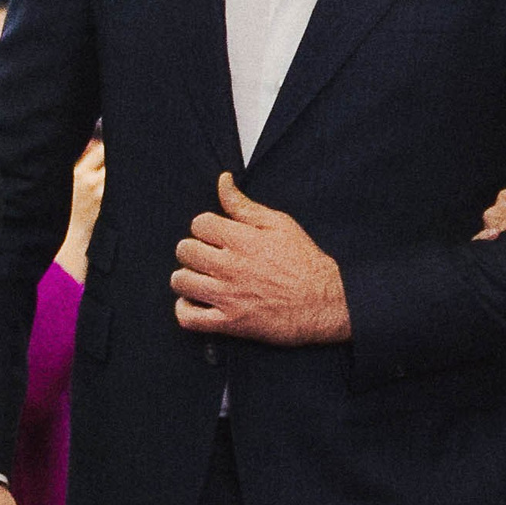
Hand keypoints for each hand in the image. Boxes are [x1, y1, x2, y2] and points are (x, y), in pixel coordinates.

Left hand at [171, 172, 349, 342]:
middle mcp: (230, 267)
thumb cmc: (305, 263)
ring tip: (202, 278)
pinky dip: (185, 310)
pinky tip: (197, 302)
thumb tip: (223, 181)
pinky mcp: (230, 323)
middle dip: (193, 250)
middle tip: (208, 256)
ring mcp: (228, 296)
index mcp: (242, 240)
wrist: (324, 303)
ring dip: (187, 278)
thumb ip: (244, 205)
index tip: (216, 236)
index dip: (206, 227)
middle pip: (185, 250)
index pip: (198, 224)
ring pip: (181, 282)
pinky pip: (188, 318)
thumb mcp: (279, 224)